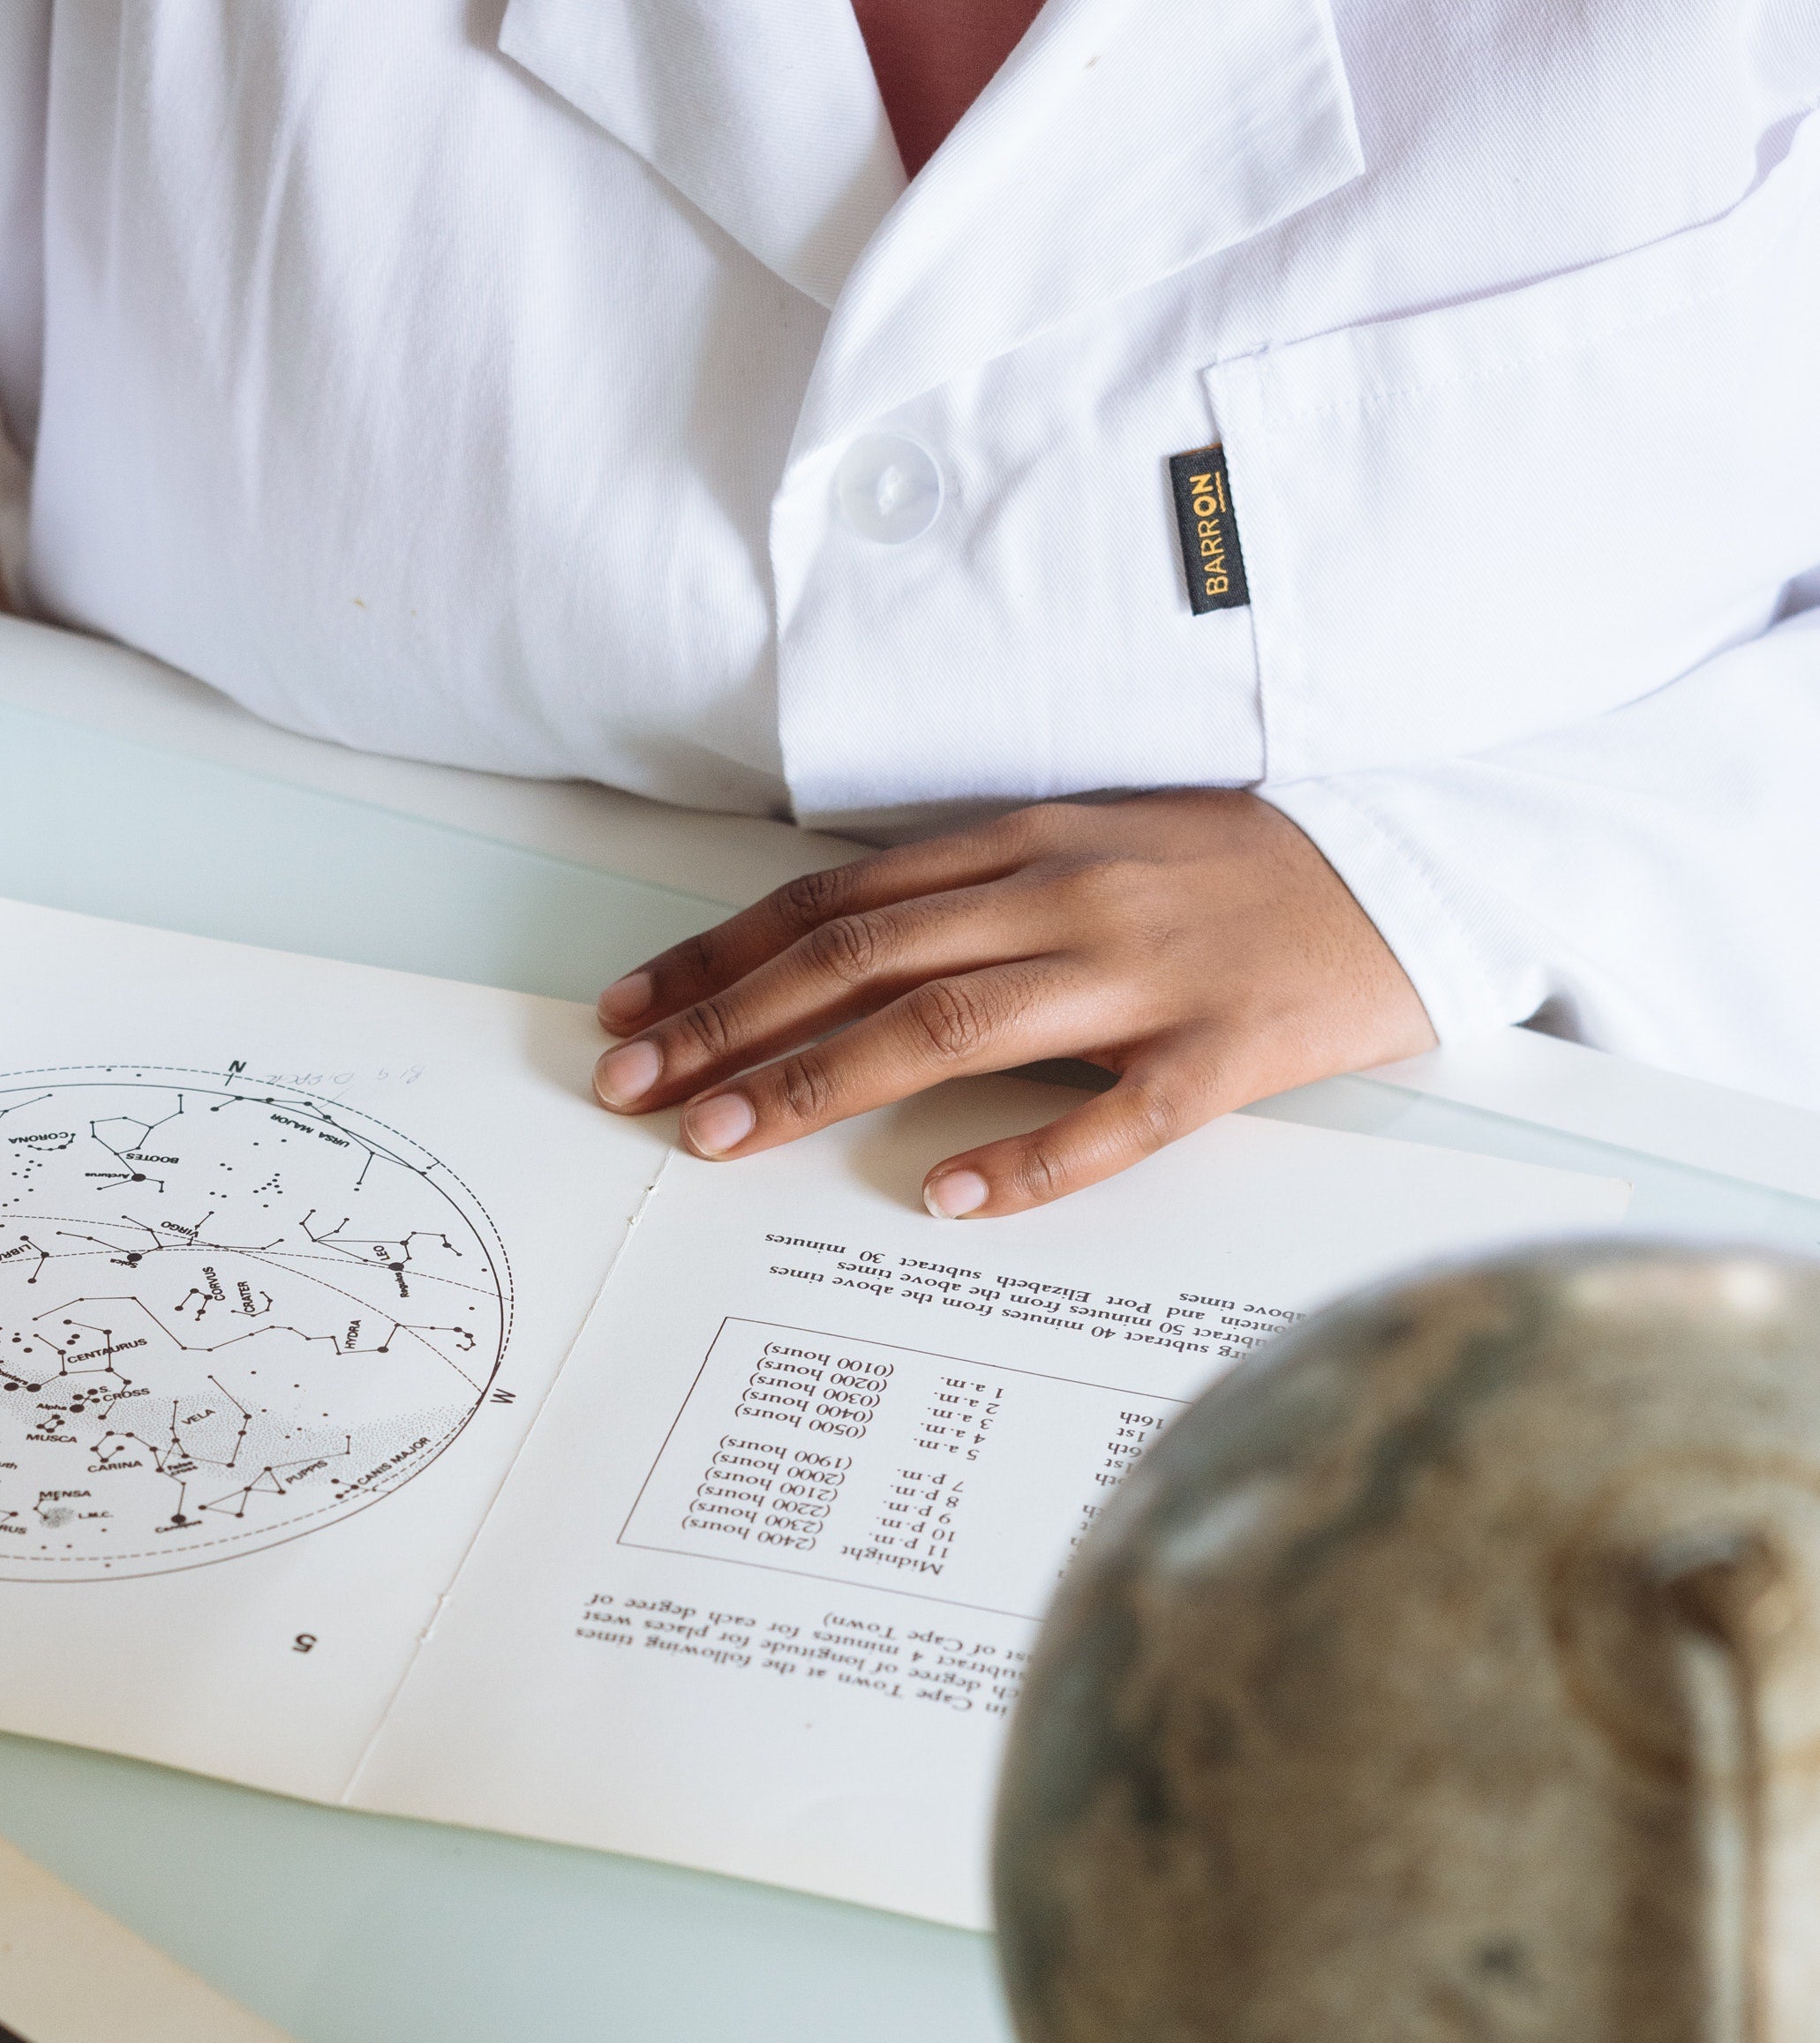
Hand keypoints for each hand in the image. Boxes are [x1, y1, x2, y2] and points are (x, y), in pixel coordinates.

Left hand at [589, 790, 1433, 1216]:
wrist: (1412, 867)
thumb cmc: (1237, 872)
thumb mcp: (1092, 848)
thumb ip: (974, 893)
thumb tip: (834, 959)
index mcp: (1027, 844)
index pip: (837, 903)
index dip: (723, 957)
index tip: (630, 1009)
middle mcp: (1067, 897)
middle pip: (864, 960)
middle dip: (729, 1024)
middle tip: (631, 1085)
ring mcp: (1146, 973)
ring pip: (953, 1024)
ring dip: (822, 1082)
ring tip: (723, 1137)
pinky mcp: (1226, 1050)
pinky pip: (1116, 1113)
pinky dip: (1028, 1157)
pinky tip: (949, 1198)